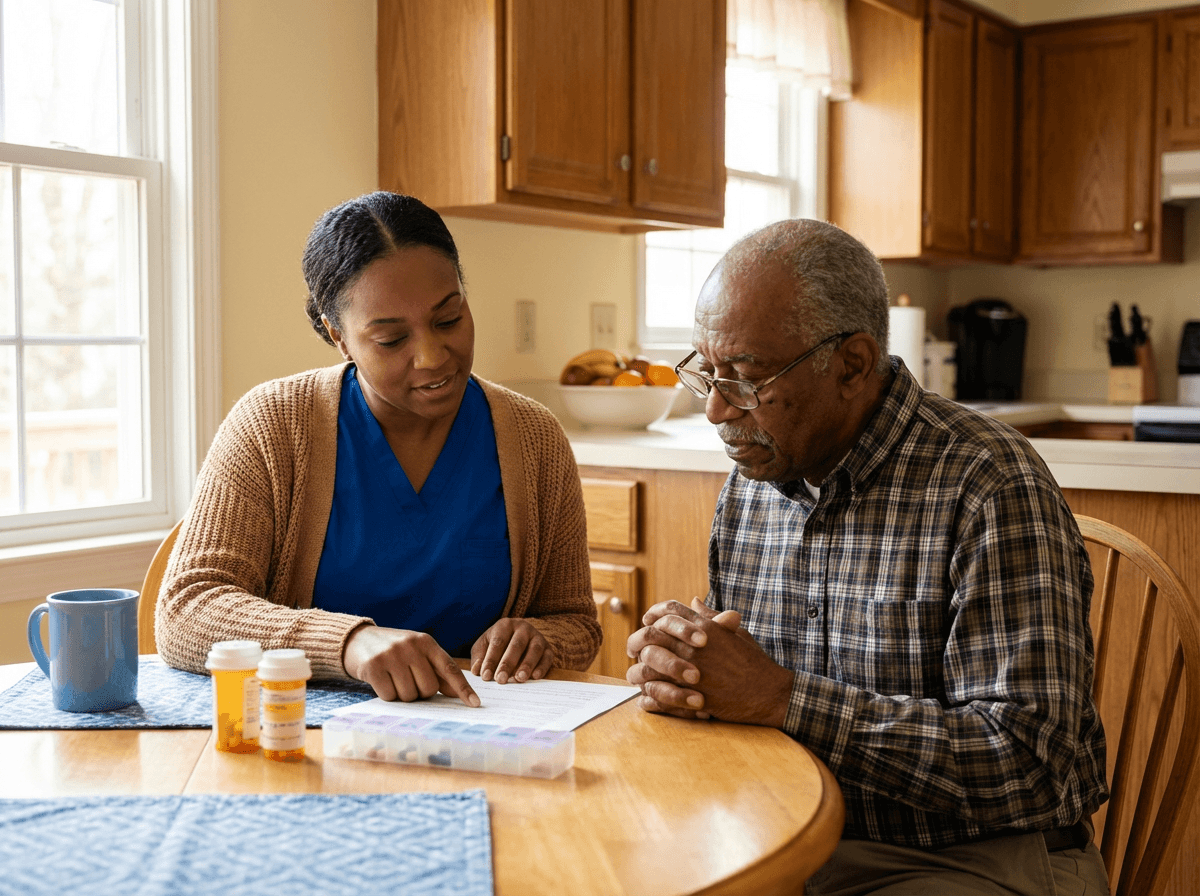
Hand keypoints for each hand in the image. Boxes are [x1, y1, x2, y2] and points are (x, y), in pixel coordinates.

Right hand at [343, 624, 479, 706]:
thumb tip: (458, 694)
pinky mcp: (374, 666)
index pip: (449, 668)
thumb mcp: (417, 654)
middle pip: (428, 688)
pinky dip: (387, 695)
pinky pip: (390, 696)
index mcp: (426, 642)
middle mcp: (411, 646)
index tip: (475, 704)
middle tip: (408, 680)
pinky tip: (382, 681)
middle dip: (420, 692)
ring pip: (409, 695)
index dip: (463, 688)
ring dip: (403, 695)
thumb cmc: (394, 651)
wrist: (358, 640)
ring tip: (394, 678)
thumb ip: (437, 671)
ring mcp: (392, 655)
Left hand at [470, 618, 553, 683]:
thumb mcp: (484, 647)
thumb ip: (479, 658)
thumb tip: (477, 670)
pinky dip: (542, 667)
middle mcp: (523, 628)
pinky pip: (547, 657)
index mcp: (505, 625)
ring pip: (534, 649)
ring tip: (519, 679)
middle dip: (507, 663)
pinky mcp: (548, 648)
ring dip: (527, 665)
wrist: (519, 639)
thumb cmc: (497, 645)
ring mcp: (537, 637)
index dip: (491, 659)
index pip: (498, 642)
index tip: (485, 676)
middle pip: (516, 645)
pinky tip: (535, 677)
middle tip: (500, 679)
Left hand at [627, 598, 791, 725]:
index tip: (647, 620)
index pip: (668, 611)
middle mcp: (694, 646)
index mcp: (705, 628)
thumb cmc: (754, 662)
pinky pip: (657, 694)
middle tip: (633, 649)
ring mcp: (690, 671)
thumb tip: (693, 600)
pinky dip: (648, 695)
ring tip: (636, 674)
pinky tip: (646, 697)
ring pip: (647, 666)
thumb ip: (711, 617)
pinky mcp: (691, 696)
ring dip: (638, 670)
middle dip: (637, 641)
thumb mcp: (736, 633)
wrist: (769, 693)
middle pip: (650, 635)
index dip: (654, 613)